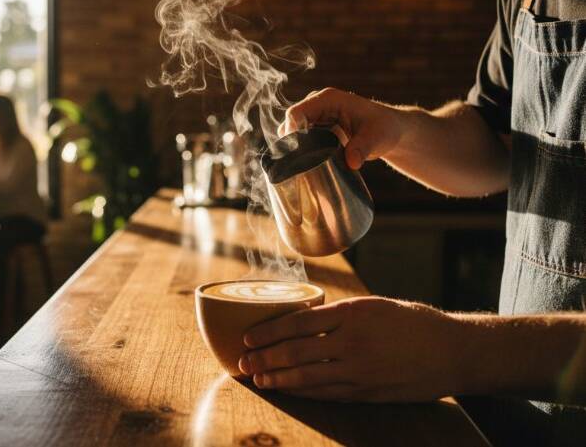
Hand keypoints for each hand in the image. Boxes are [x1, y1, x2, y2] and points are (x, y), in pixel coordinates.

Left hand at [239, 296, 463, 401]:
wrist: (455, 352)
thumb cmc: (415, 322)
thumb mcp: (375, 306)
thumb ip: (341, 314)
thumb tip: (304, 319)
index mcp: (353, 312)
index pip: (298, 322)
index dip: (268, 332)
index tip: (247, 336)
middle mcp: (353, 341)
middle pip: (296, 352)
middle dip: (264, 358)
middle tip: (242, 361)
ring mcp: (360, 370)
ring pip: (307, 377)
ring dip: (278, 379)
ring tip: (257, 378)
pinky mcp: (368, 392)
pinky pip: (328, 393)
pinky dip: (304, 393)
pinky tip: (288, 390)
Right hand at [281, 88, 403, 169]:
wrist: (389, 130)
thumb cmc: (384, 128)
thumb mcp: (376, 137)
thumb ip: (363, 147)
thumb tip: (351, 162)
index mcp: (327, 99)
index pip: (296, 113)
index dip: (291, 132)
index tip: (295, 153)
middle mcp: (316, 104)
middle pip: (290, 123)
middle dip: (291, 144)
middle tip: (300, 166)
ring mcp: (314, 116)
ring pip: (292, 132)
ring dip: (295, 148)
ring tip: (304, 166)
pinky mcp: (315, 128)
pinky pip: (299, 138)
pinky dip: (300, 150)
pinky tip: (308, 164)